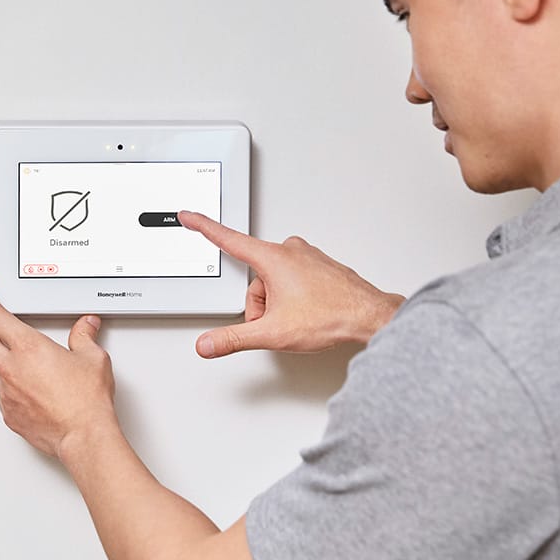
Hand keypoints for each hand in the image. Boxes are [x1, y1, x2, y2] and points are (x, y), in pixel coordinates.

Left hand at [0, 283, 117, 459]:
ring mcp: (6, 392)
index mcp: (28, 347)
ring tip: (11, 351)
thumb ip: (84, 337)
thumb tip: (86, 327)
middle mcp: (11, 367)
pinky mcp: (8, 413)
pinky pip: (2, 391)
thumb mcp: (92, 358)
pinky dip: (9, 382)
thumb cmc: (86, 402)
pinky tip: (24, 383)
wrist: (84, 437)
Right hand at [176, 211, 404, 357]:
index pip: (227, 239)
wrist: (370, 317)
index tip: (189, 215)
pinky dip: (296, 299)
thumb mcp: (272, 332)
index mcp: (272, 259)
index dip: (203, 227)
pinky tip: (311, 313)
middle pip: (254, 278)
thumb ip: (233, 338)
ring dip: (278, 303)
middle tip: (278, 322)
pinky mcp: (320, 266)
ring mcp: (307, 257)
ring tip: (300, 319)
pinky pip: (294, 281)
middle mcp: (289, 251)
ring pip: (274, 281)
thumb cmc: (331, 316)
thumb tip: (207, 344)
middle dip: (259, 305)